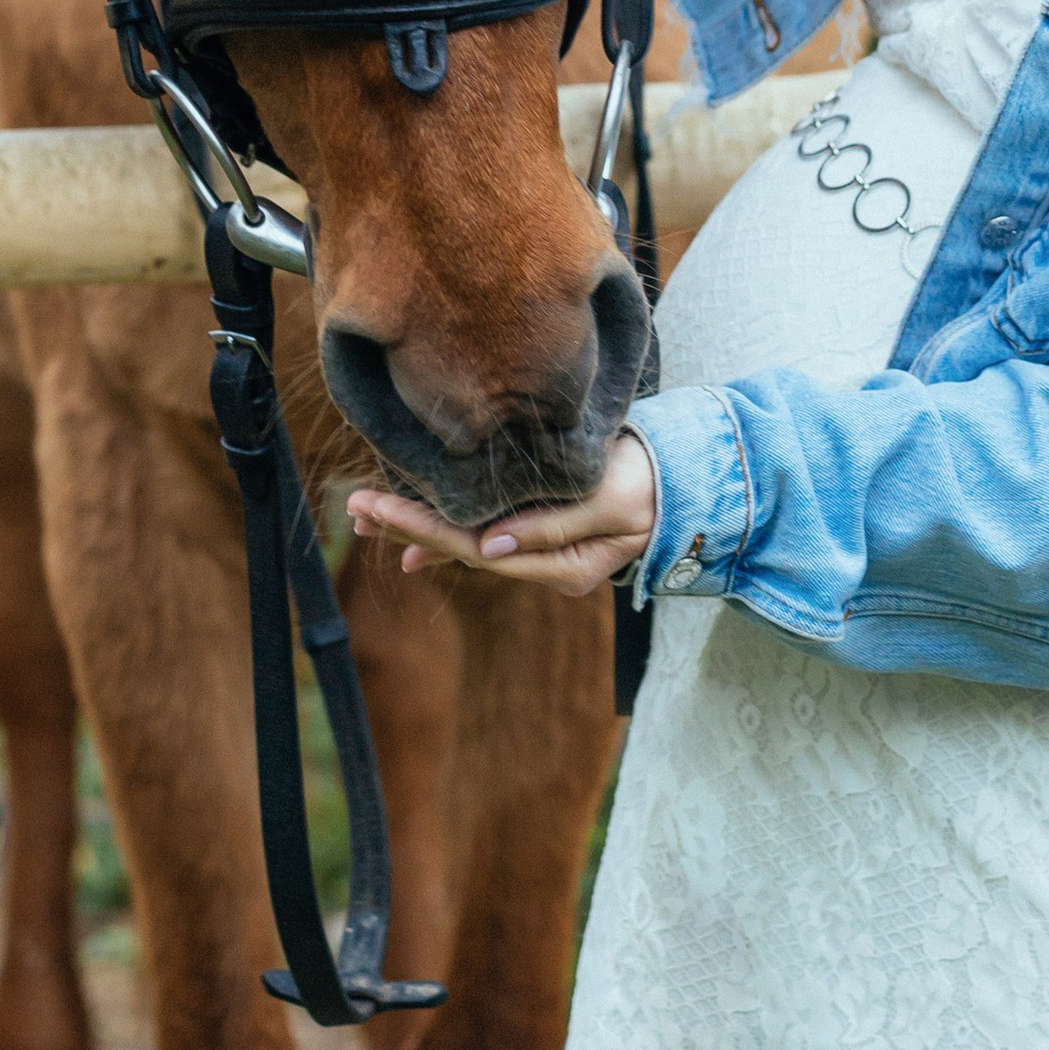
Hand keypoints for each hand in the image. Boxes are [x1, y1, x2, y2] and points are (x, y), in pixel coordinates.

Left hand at [346, 433, 659, 600]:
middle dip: (409, 527)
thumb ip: (553, 525)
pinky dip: (449, 529)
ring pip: (470, 544)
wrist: (692, 481)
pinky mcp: (543, 532)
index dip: (425, 527)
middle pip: (465, 551)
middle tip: (356, 509)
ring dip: (421, 527)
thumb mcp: (611, 502)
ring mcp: (544, 553)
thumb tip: (489, 546)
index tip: (379, 507)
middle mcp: (546, 567)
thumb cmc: (657, 484)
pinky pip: (486, 535)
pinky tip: (414, 537)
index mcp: (563, 567)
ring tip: (370, 516)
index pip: (478, 549)